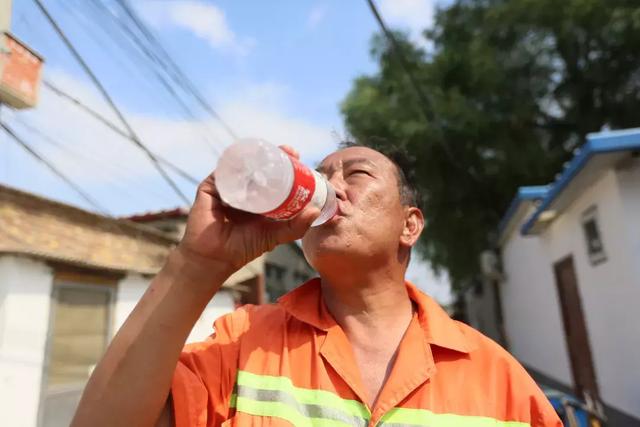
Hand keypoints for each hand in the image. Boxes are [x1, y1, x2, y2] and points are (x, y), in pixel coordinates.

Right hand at [177, 145, 319, 274]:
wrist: (215, 259)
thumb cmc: (244, 248)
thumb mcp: (275, 235)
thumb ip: (296, 226)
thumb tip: (316, 210)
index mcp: (257, 198)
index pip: (272, 176)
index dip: (285, 165)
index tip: (298, 157)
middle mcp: (242, 189)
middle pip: (259, 167)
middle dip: (275, 156)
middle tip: (290, 152)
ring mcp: (226, 187)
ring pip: (242, 166)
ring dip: (257, 156)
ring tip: (274, 152)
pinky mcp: (209, 187)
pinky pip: (223, 171)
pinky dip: (234, 164)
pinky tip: (248, 159)